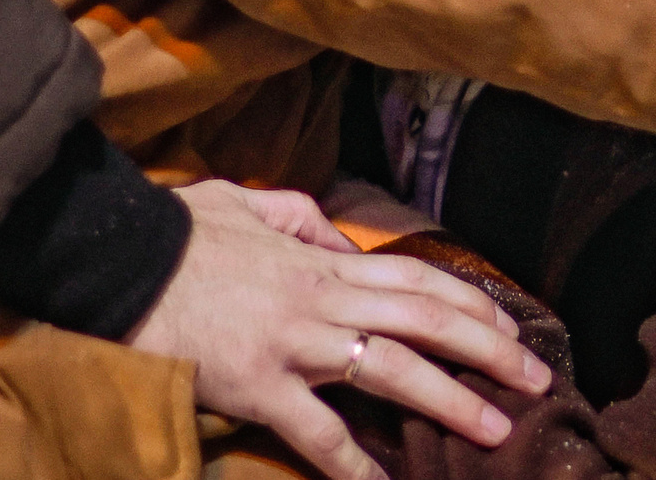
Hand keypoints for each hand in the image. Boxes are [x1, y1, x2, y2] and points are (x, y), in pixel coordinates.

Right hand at [127, 180, 550, 479]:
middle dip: (490, 349)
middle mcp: (321, 299)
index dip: (471, 302)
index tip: (510, 325)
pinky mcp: (261, 386)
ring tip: (499, 430)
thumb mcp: (247, 202)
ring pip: (394, 370)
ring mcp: (295, 344)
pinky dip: (355, 465)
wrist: (119, 261)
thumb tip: (340, 241)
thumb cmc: (179, 233)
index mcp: (320, 261)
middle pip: (426, 321)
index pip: (416, 278)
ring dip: (453, 402)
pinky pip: (319, 434)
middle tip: (536, 378)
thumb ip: (301, 218)